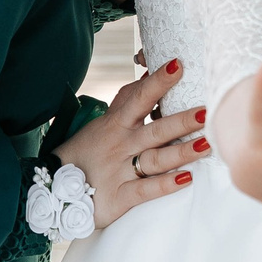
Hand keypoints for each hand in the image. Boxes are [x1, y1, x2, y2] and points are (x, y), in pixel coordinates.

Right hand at [54, 59, 209, 226]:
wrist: (55, 188)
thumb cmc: (87, 152)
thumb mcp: (103, 124)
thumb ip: (127, 102)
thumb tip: (148, 74)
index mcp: (116, 124)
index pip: (140, 98)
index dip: (158, 82)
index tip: (178, 65)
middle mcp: (121, 145)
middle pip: (156, 130)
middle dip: (182, 121)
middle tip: (207, 111)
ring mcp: (120, 171)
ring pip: (156, 159)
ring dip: (182, 152)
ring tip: (206, 144)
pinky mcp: (119, 197)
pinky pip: (145, 190)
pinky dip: (165, 185)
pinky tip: (186, 179)